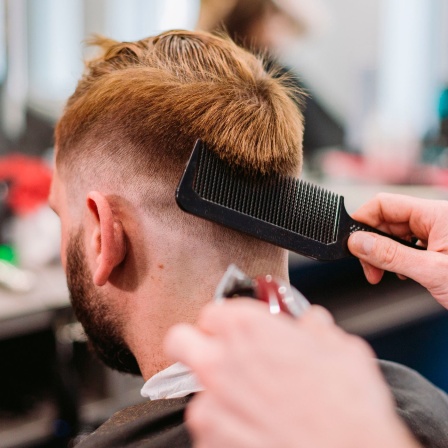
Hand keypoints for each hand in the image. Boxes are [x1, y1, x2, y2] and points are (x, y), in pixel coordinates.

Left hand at [165, 300, 418, 447]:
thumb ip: (315, 328)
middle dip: (196, 344)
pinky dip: (226, 427)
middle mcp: (219, 362)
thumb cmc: (348, 409)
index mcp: (246, 328)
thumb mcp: (342, 350)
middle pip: (180, 340)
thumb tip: (311, 322)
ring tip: (255, 406)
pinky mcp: (209, 441)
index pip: (212, 312)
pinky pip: (208, 427)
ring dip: (219, 393)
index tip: (239, 333)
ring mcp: (210, 406)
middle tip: (220, 356)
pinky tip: (257, 430)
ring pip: (198, 389)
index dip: (227, 322)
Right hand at [348, 193, 447, 307]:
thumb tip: (358, 242)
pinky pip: (408, 245)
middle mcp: (436, 218)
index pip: (384, 203)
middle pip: (387, 220)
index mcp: (436, 214)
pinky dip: (398, 259)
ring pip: (395, 234)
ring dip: (384, 254)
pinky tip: (402, 273)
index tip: (353, 244)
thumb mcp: (432, 271)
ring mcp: (438, 232)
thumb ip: (390, 255)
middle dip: (373, 244)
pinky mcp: (438, 245)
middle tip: (370, 269)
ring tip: (386, 274)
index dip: (363, 220)